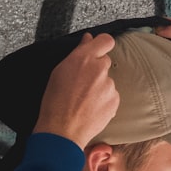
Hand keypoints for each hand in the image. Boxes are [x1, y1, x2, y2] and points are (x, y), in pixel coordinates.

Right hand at [34, 33, 120, 147]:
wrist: (62, 130)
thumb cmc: (55, 102)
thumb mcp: (59, 72)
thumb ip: (78, 53)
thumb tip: (88, 40)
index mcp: (84, 58)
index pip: (106, 40)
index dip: (102, 45)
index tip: (97, 50)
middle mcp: (99, 69)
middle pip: (105, 62)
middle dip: (96, 69)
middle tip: (82, 83)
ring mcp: (109, 85)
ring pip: (107, 80)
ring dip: (99, 87)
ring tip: (84, 100)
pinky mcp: (115, 100)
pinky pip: (111, 95)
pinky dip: (103, 100)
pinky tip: (90, 108)